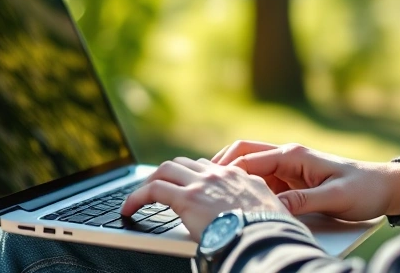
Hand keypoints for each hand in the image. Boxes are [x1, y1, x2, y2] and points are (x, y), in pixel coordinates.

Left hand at [121, 157, 287, 241]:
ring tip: (139, 197)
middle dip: (168, 173)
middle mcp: (219, 174)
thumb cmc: (270, 231)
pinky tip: (129, 208)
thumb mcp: (270, 210)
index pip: (209, 167)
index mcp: (240, 176)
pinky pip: (153, 190)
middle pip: (184, 163)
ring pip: (166, 169)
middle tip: (157, 187)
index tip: (186, 185)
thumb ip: (256, 204)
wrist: (266, 236)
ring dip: (151, 181)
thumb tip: (253, 212)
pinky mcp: (187, 198)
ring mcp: (202, 183)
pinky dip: (137, 197)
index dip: (193, 175)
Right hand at [212, 141, 399, 221]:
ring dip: (232, 179)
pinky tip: (237, 203)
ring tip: (211, 193)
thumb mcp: (334, 197)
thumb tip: (275, 208)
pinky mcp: (293, 182)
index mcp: (294, 155)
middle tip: (200, 182)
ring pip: (250, 169)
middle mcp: (288, 157)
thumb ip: (303, 201)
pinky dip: (247, 190)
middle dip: (221, 166)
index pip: (250, 158)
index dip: (226, 171)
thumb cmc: (363, 188)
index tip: (208, 184)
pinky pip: (263, 183)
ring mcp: (289, 169)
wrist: (385, 187)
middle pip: (243, 155)